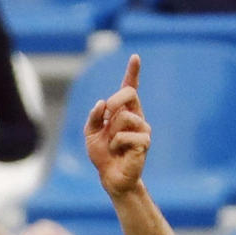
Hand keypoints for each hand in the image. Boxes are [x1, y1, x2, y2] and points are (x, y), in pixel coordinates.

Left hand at [84, 54, 150, 198]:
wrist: (111, 178)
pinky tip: (118, 152)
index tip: (135, 57)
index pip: (130, 88)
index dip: (133, 72)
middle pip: (129, 93)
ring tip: (113, 145)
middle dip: (114, 101)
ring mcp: (143, 128)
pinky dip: (115, 144)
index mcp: (124, 111)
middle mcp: (136, 116)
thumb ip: (93, 117)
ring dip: (111, 132)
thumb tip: (101, 103)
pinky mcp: (144, 141)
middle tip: (105, 118)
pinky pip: (124, 135)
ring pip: (123, 117)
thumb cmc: (103, 155)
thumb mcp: (91, 134)